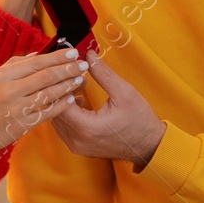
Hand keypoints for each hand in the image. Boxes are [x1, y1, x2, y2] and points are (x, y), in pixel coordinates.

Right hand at [0, 46, 91, 186]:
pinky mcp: (22, 125)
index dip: (58, 56)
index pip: (37, 61)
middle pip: (47, 75)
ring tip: (81, 79)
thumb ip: (14, 65)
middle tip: (83, 63)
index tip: (74, 51)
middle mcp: (10, 89)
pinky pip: (48, 112)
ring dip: (68, 85)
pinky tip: (72, 99)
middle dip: (69, 68)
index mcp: (2, 75)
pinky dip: (62, 104)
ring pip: (50, 93)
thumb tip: (38, 55)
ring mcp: (17, 108)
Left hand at [50, 48, 166, 169]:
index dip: (62, 84)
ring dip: (63, 101)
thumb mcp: (124, 93)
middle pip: (54, 111)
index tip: (71, 71)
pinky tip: (78, 100)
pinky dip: (66, 112)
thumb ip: (103, 73)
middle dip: (61, 90)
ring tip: (78, 86)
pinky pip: (62, 127)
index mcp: (87, 128)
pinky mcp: (78, 147)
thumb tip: (88, 55)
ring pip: (56, 119)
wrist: (149, 146)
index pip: (60, 102)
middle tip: (74, 75)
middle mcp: (77, 140)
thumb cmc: (139, 121)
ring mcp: (76, 146)